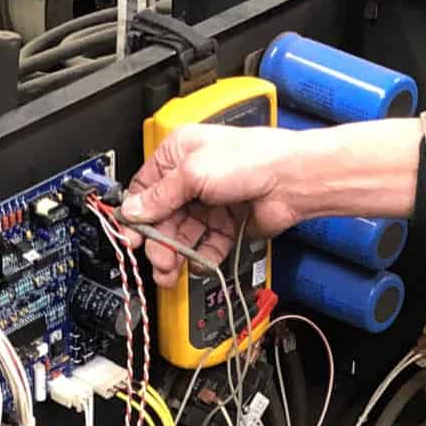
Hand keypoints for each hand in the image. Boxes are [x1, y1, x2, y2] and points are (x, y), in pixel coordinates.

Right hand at [119, 124, 302, 286]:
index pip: (145, 189)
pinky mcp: (227, 223)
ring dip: (175, 254)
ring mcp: (210, 202)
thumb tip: (133, 210)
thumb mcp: (193, 173)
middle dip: (158, 241)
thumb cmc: (252, 159)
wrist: (293, 180)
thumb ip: (160, 195)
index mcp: (178, 155)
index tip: (132, 238)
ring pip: (182, 235)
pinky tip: (198, 264)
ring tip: (172, 270)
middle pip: (163, 217)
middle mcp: (192, 178)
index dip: (136, 215)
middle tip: (158, 259)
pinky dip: (201, 257)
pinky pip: (206, 246)